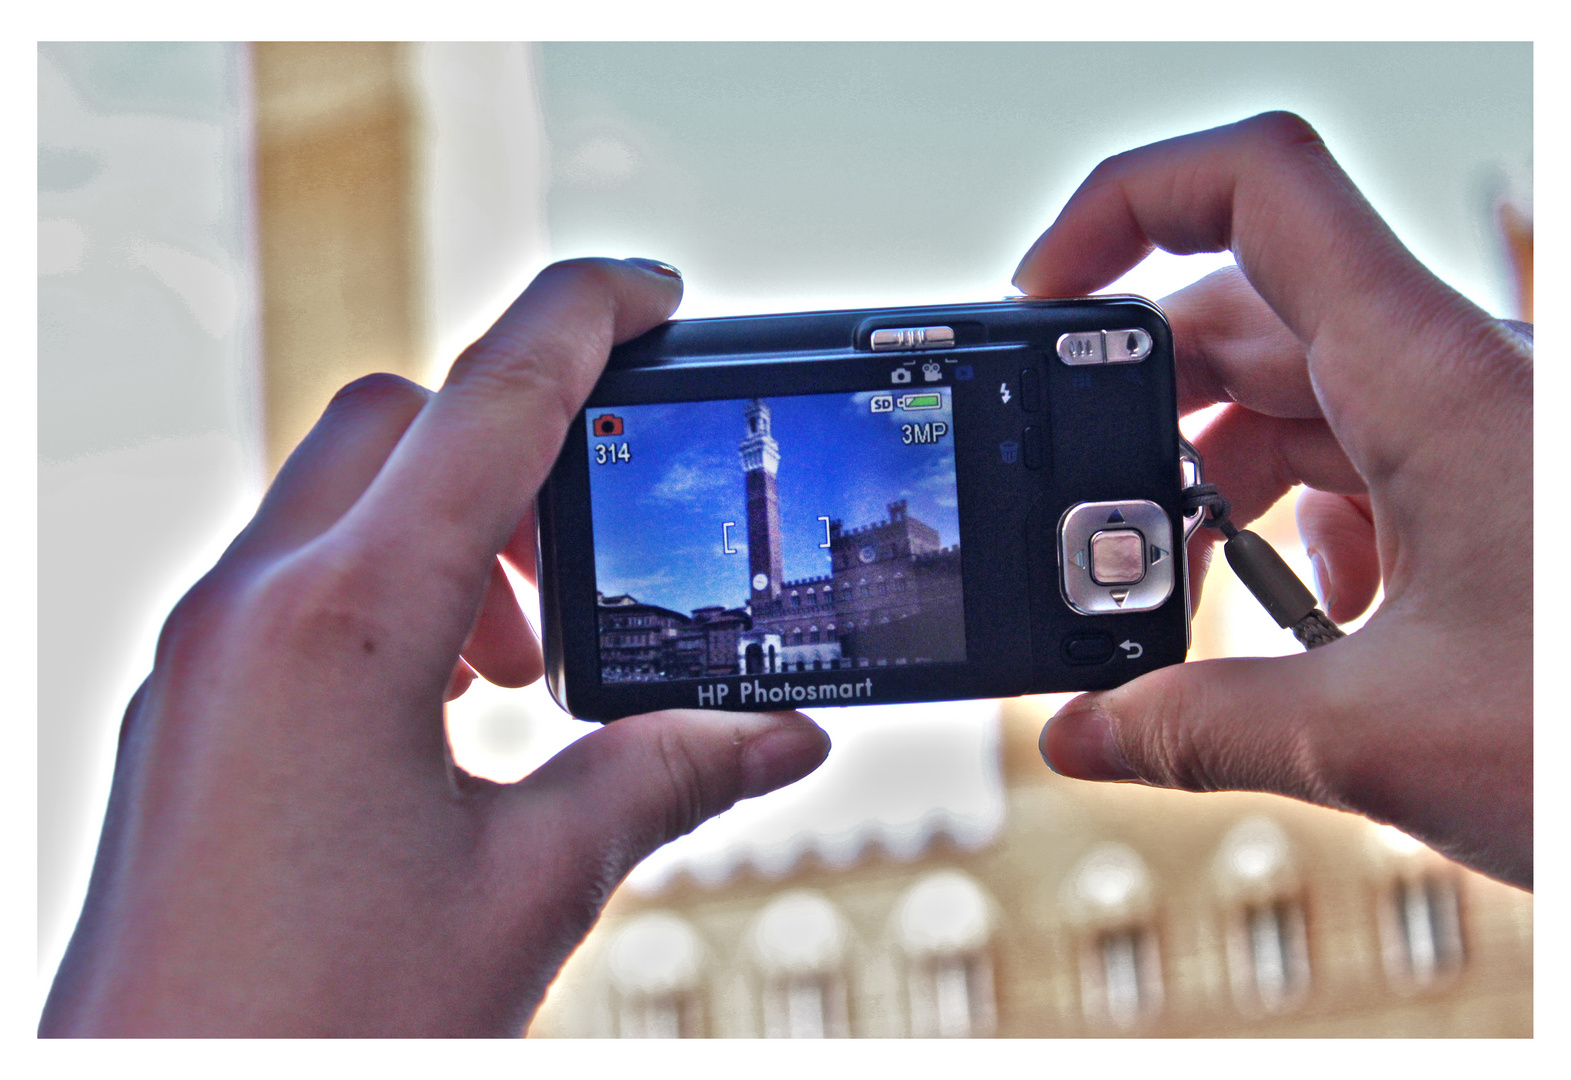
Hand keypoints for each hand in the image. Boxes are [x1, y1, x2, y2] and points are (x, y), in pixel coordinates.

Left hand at [40, 258, 830, 1035]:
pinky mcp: (183, 712)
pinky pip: (292, 581)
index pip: (492, 401)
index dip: (589, 318)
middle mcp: (251, 611)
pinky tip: (443, 706)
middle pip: (397, 420)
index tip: (658, 294)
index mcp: (346, 623)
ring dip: (447, 526)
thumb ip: (665, 776)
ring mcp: (200, 658)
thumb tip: (783, 735)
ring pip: (335, 497)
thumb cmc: (327, 1034)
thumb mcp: (532, 890)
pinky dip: (385, 588)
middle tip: (596, 536)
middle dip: (515, 441)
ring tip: (519, 655)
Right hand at [1015, 113, 1531, 888]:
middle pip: (1244, 314)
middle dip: (1139, 407)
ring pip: (1296, 400)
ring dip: (1213, 487)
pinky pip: (1357, 466)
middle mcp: (1448, 377)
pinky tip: (1305, 621)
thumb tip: (1081, 731)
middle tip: (1082, 512)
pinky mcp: (1488, 493)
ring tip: (1184, 595)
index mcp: (1427, 376)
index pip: (1257, 189)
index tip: (1042, 298)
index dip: (1126, 206)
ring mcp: (1471, 431)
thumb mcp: (1381, 736)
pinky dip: (1294, 531)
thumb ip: (1198, 729)